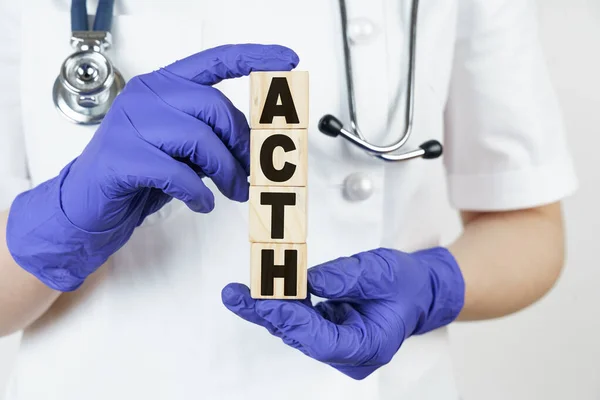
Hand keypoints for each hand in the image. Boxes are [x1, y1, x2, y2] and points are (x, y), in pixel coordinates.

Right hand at [6, 44, 298, 291]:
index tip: (287, 60)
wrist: (89, 203)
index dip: (254, 58)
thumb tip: (257, 149)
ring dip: (226, 172)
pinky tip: (201, 202)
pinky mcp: (121, 157)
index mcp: (164, 86)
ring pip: (199, 139)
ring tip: (234, 192)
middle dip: (242, 146)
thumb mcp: (184, 149)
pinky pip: (176, 172)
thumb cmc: (141, 173)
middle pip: (214, 107)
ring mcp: (130, 123)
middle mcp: (147, 96)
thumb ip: (213, 138)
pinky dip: (198, 192)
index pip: (214, 60)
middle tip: (251, 175)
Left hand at [222, 247, 464, 379]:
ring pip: (296, 331)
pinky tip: (259, 292)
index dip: (293, 321)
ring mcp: (339, 346)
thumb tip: (308, 279)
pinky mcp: (330, 333)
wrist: (417, 290)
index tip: (267, 301)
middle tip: (237, 296)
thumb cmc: (405, 284)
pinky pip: (300, 321)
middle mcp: (352, 353)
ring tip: (238, 294)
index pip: (323, 341)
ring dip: (268, 310)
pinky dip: (281, 305)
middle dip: (269, 314)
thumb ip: (345, 276)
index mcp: (371, 345)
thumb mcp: (380, 271)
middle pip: (302, 338)